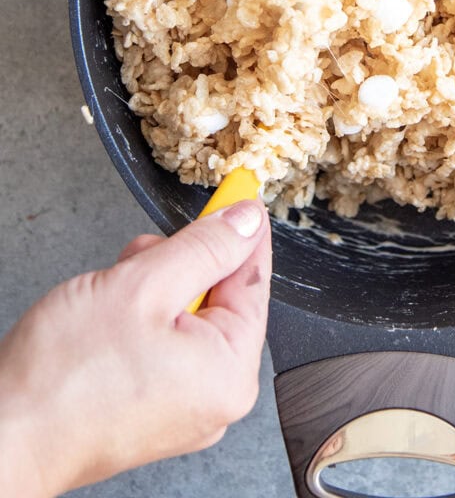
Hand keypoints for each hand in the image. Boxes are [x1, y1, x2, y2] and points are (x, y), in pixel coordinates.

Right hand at [0, 200, 270, 497]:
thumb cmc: (63, 381)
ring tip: (112, 295)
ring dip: (154, 290)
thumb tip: (245, 221)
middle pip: (220, 297)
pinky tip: (107, 318)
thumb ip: (205, 247)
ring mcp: (184, 407)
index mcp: (230, 371)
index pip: (253, 278)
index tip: (240, 194)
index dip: (240, 230)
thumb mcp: (145, 285)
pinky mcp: (152, 408)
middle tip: (143, 258)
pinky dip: (141, 319)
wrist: (5, 437)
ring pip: (186, 317)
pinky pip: (165, 345)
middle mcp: (216, 397)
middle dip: (182, 265)